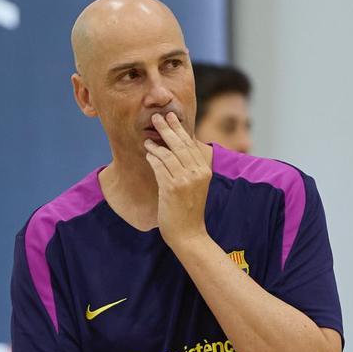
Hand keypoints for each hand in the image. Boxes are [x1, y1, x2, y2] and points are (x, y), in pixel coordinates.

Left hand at [145, 112, 211, 245]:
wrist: (189, 234)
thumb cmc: (189, 211)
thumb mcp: (196, 187)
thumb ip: (190, 169)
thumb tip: (177, 150)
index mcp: (205, 171)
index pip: (191, 145)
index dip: (180, 130)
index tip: (172, 117)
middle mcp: (197, 173)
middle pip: (180, 145)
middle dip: (168, 128)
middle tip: (157, 117)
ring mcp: (185, 180)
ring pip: (169, 154)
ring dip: (156, 144)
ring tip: (148, 138)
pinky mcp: (172, 188)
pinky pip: (160, 167)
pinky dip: (153, 158)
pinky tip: (148, 153)